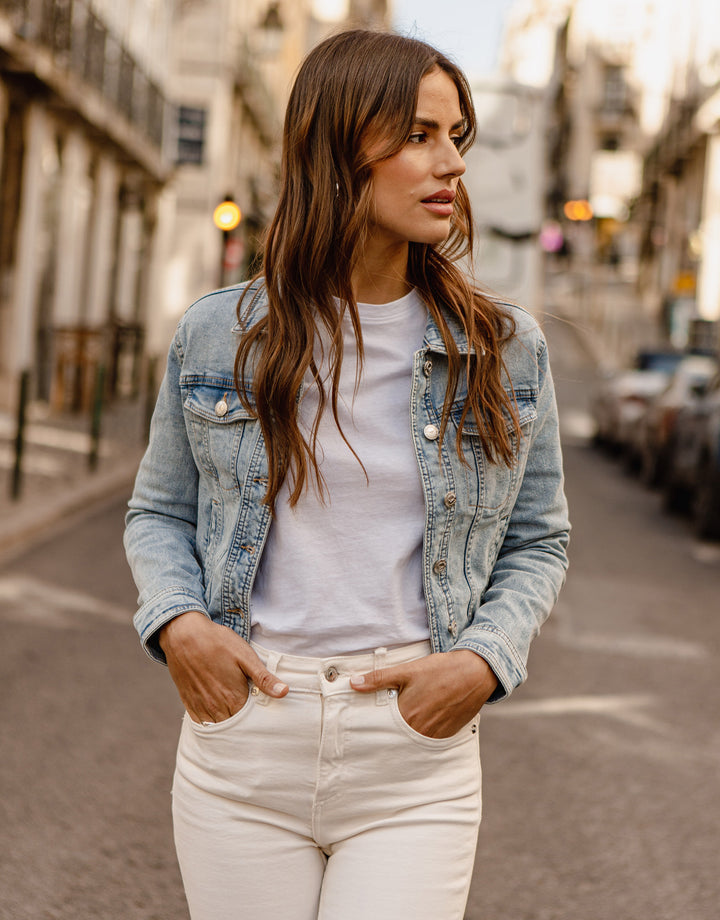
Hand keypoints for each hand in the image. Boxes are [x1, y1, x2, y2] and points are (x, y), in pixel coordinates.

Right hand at [158, 610, 287, 723]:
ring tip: (238, 722)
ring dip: (227, 727)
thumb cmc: (218, 642)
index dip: (258, 722)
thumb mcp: (246, 656)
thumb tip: (285, 692)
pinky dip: (210, 724)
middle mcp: (216, 707)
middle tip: (253, 722)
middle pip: (234, 728)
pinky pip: (201, 724)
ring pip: (217, 728)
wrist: (184, 635)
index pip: (250, 723)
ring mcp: (201, 706)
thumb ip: (264, 678)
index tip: (264, 719)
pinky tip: (218, 717)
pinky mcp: (189, 703)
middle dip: (244, 727)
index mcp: (233, 698)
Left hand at [350, 650, 497, 738]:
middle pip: (398, 736)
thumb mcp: (407, 670)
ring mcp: (436, 734)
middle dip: (390, 731)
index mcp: (407, 716)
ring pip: (414, 739)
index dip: (374, 728)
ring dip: (407, 733)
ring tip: (406, 721)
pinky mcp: (448, 734)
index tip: (366, 729)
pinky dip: (423, 733)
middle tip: (381, 728)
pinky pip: (430, 738)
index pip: (383, 729)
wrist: (475, 673)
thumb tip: (353, 683)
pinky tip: (423, 721)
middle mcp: (421, 730)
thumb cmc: (440, 670)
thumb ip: (378, 679)